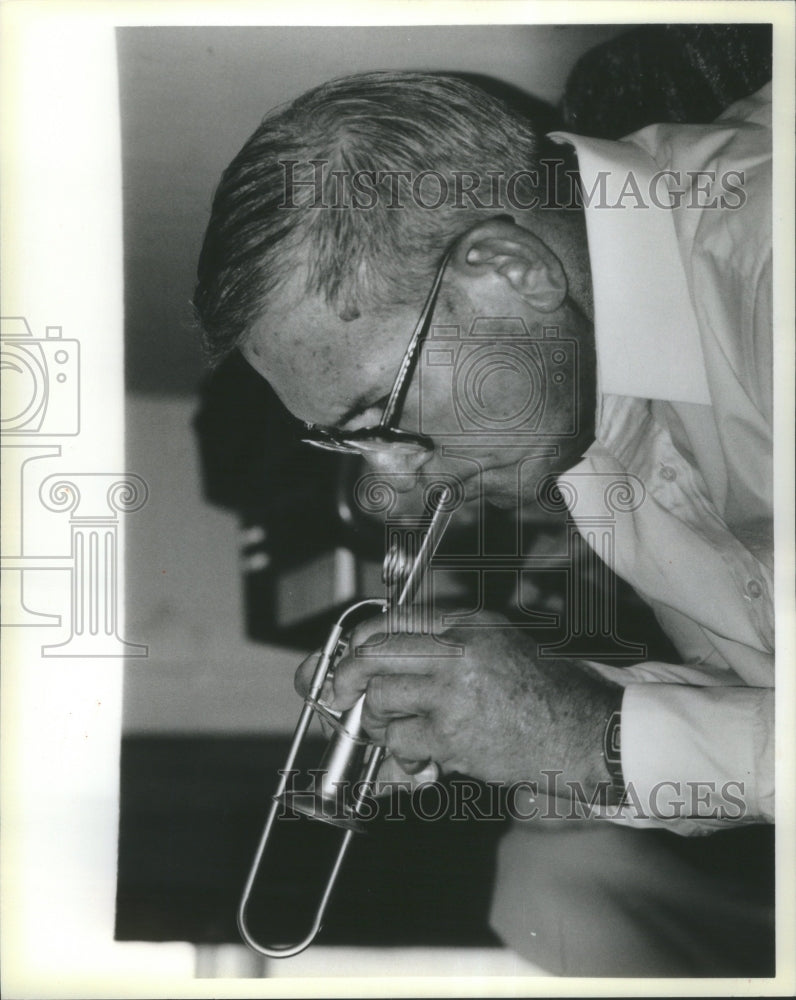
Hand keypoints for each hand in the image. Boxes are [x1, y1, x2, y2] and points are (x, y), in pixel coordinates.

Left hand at [295, 609, 621, 797]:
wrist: (587, 732)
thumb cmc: (545, 693)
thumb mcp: (498, 647)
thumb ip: (445, 648)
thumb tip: (383, 659)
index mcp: (468, 623)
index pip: (393, 619)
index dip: (358, 639)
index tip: (344, 656)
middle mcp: (458, 650)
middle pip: (374, 654)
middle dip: (344, 676)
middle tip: (338, 694)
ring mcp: (454, 692)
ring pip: (380, 699)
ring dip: (375, 721)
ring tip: (392, 730)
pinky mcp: (454, 735)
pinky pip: (401, 741)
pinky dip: (402, 753)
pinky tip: (421, 756)